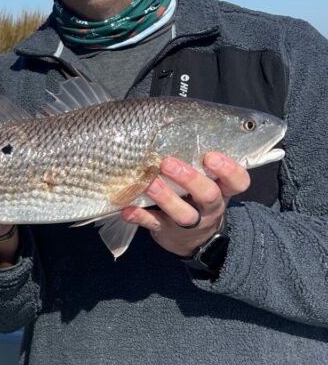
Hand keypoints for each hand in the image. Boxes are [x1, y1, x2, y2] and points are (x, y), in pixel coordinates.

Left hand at [121, 152, 250, 256]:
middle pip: (208, 195)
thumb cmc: (195, 197)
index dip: (228, 170)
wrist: (192, 240)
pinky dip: (139, 216)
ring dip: (165, 197)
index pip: (238, 182)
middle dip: (190, 179)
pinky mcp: (165, 230)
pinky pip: (153, 224)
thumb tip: (173, 125)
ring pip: (183, 213)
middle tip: (168, 163)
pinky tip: (127, 209)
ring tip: (150, 183)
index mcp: (222, 190)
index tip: (210, 156)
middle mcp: (209, 208)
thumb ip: (196, 162)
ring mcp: (189, 222)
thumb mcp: (206, 182)